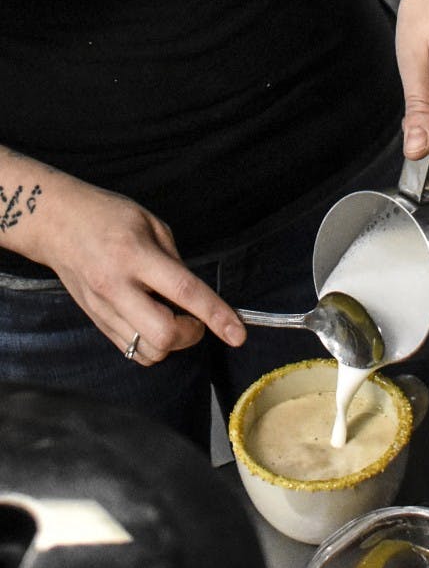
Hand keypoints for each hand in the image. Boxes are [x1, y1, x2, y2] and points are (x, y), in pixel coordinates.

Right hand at [34, 180, 245, 364]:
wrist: (53, 223)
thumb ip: (176, 261)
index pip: (184, 293)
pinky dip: (151, 345)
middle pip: (163, 335)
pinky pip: (131, 349)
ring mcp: (102, 307)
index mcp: (136, 256)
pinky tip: (153, 322)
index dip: (216, 316)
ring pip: (147, 351)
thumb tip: (194, 295)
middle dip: (190, 335)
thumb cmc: (105, 216)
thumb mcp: (151, 224)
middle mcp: (116, 287)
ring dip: (171, 343)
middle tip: (195, 318)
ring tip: (173, 318)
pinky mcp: (95, 320)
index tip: (237, 334)